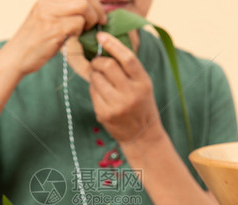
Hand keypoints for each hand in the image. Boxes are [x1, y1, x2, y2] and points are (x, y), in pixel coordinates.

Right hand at [3, 0, 105, 76]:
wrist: (15, 58)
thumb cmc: (33, 43)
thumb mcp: (46, 20)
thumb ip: (63, 12)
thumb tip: (88, 10)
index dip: (93, 1)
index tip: (98, 12)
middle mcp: (48, 2)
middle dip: (97, 9)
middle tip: (99, 22)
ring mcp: (50, 14)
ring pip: (83, 7)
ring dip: (90, 20)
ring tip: (85, 31)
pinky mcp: (53, 29)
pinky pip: (77, 24)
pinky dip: (80, 32)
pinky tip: (73, 38)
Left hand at [89, 31, 163, 145]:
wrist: (142, 135)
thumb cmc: (142, 105)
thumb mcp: (144, 85)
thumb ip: (129, 69)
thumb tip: (106, 49)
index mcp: (143, 83)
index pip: (127, 58)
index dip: (112, 44)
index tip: (101, 36)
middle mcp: (131, 94)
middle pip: (108, 66)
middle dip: (98, 60)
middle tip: (97, 62)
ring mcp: (116, 105)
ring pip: (96, 78)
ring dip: (94, 74)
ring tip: (100, 78)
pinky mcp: (104, 114)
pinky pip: (93, 93)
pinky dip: (94, 89)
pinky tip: (102, 93)